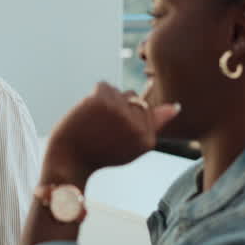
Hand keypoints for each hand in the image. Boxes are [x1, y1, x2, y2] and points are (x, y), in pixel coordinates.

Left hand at [43, 82, 179, 185]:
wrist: (69, 159)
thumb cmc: (100, 153)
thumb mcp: (132, 146)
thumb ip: (155, 126)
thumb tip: (175, 106)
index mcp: (148, 139)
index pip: (146, 109)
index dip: (126, 118)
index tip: (112, 134)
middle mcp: (137, 126)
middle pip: (134, 98)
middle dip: (118, 108)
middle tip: (102, 129)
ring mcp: (120, 112)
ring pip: (119, 91)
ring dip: (106, 101)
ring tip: (95, 122)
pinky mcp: (103, 100)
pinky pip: (105, 86)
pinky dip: (95, 95)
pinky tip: (87, 112)